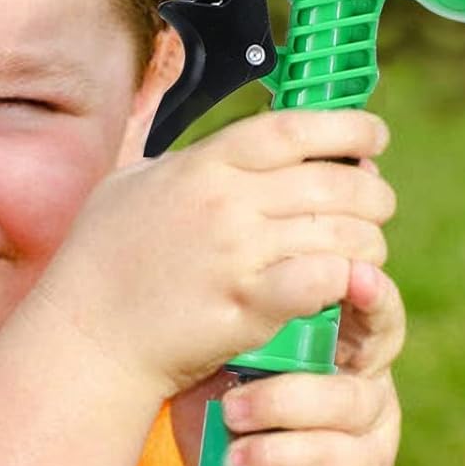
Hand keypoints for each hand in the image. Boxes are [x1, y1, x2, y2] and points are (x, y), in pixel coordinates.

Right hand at [35, 109, 395, 400]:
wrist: (85, 339)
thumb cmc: (100, 263)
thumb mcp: (129, 183)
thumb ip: (179, 157)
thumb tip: (215, 139)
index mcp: (204, 166)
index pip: (294, 128)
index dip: (347, 127)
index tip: (373, 136)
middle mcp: (225, 203)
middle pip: (332, 181)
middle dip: (372, 192)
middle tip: (378, 205)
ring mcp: (237, 254)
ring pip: (339, 233)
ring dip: (367, 243)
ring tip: (367, 253)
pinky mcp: (247, 307)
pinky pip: (320, 281)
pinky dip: (345, 280)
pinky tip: (346, 286)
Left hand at [217, 252, 405, 465]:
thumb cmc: (236, 445)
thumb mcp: (221, 389)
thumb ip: (224, 349)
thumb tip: (190, 296)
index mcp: (340, 352)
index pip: (365, 303)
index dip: (367, 285)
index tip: (353, 268)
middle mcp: (368, 385)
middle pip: (380, 338)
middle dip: (359, 314)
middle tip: (305, 305)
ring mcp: (371, 436)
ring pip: (343, 399)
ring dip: (281, 402)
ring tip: (233, 416)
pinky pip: (327, 457)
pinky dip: (276, 456)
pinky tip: (237, 462)